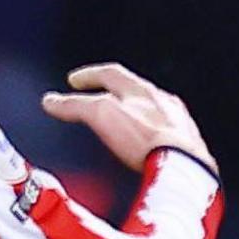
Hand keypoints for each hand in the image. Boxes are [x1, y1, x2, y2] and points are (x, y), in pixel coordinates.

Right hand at [41, 63, 216, 174]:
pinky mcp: (188, 147)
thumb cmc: (148, 139)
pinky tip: (147, 151)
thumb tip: (51, 102)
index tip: (75, 80)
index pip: (110, 73)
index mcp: (140, 90)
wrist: (185, 166)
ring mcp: (178, 124)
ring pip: (153, 112)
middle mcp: (163, 102)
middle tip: (97, 100)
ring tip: (122, 127)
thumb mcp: (101, 115)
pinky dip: (152, 139)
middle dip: (113, 95)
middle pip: (134, 91)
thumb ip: (75, 107)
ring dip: (135, 116)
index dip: (89, 75)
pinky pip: (166, 136)